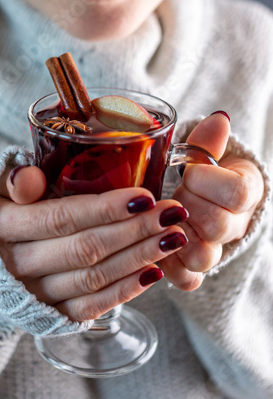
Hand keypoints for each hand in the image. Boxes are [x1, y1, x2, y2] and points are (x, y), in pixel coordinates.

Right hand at [0, 166, 189, 321]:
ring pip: (93, 278)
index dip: (106, 209)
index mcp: (4, 226)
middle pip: (86, 249)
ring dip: (138, 258)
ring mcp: (36, 293)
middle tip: (173, 214)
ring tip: (174, 238)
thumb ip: (17, 181)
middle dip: (135, 231)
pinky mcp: (51, 313)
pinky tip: (154, 273)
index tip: (146, 196)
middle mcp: (18, 264)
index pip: (62, 218)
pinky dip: (125, 291)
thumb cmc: (2, 214)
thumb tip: (29, 178)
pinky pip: (91, 306)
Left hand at [159, 112, 264, 290]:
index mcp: (244, 193)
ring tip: (159, 218)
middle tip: (170, 193)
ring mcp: (215, 249)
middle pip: (217, 225)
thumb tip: (219, 119)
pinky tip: (153, 245)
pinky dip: (169, 266)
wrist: (206, 199)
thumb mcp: (208, 153)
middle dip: (186, 204)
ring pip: (203, 257)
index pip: (237, 193)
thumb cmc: (204, 172)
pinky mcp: (193, 267)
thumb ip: (209, 140)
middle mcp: (234, 225)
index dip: (207, 180)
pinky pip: (188, 280)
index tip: (187, 170)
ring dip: (174, 235)